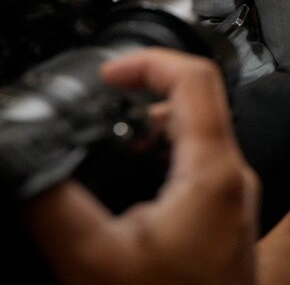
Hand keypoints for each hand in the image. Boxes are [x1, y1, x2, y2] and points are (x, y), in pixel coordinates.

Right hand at [21, 48, 259, 284]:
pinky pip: (195, 166)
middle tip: (96, 111)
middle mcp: (232, 178)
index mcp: (212, 171)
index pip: (195, 77)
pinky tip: (128, 185)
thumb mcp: (91, 257)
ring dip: (148, 131)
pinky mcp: (223, 220)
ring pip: (194, 136)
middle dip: (139, 100)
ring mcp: (232, 199)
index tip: (107, 73)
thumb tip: (28, 160)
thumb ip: (54, 199)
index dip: (146, 61)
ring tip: (106, 147)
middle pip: (194, 103)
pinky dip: (160, 159)